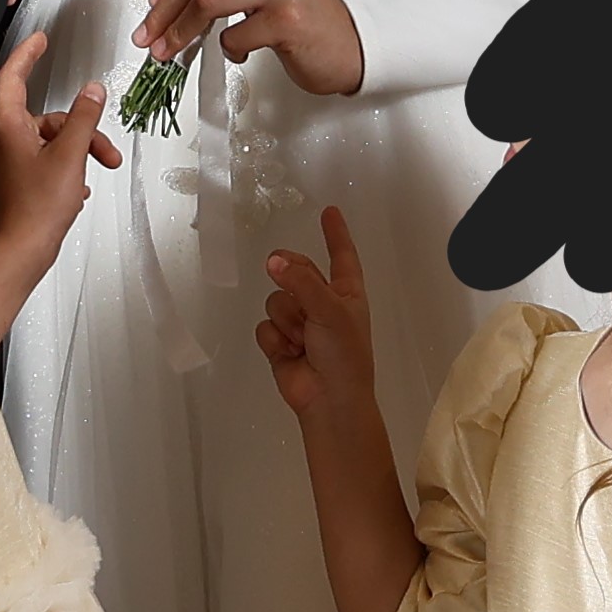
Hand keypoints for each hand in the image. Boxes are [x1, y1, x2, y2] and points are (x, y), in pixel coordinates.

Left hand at [0, 28, 120, 256]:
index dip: (28, 54)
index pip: (14, 76)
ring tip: (95, 174)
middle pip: (47, 117)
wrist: (22, 250)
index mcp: (8, 126)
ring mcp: (7, 161)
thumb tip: (93, 91)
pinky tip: (76, 190)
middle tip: (104, 150)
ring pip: (50, 141)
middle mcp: (2, 140)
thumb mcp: (71, 155)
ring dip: (78, 153)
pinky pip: (45, 161)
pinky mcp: (15, 180)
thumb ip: (84, 118)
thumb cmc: (37, 208)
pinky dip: (66, 170)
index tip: (41, 40)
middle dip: (80, 130)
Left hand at [143, 0, 365, 95]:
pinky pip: (232, 35)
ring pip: (207, 3)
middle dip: (163, 10)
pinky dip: (227, 49)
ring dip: (180, 33)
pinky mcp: (286, 19)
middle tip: (148, 35)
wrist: (347, 44)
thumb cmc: (297, 10)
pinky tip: (238, 52)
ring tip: (168, 52)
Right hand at [253, 204, 373, 427]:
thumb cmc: (343, 353)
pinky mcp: (280, 342)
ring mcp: (300, 323)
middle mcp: (323, 304)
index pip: (341, 255)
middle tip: (285, 279)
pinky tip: (290, 354)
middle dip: (289, 276)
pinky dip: (275, 339)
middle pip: (295, 271)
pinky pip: (265, 326)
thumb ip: (300, 282)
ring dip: (287, 320)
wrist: (329, 399)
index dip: (335, 234)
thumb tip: (273, 262)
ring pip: (276, 300)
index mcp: (346, 293)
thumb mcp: (329, 309)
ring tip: (303, 341)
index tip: (329, 211)